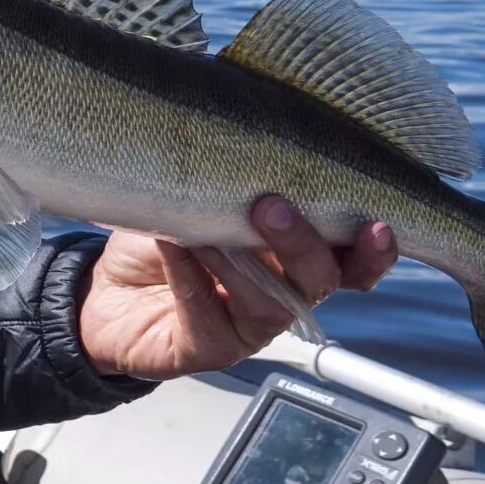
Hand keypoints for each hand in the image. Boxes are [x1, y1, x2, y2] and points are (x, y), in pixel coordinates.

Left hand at [77, 197, 398, 380]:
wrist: (105, 291)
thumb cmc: (164, 236)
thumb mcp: (200, 194)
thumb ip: (234, 179)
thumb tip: (253, 134)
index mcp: (295, 257)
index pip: (352, 259)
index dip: (374, 250)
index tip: (379, 224)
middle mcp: (282, 293)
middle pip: (323, 281)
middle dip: (307, 244)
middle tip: (274, 207)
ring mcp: (247, 327)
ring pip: (272, 306)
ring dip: (243, 263)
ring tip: (208, 232)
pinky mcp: (208, 349)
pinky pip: (209, 317)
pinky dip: (192, 278)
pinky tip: (174, 246)